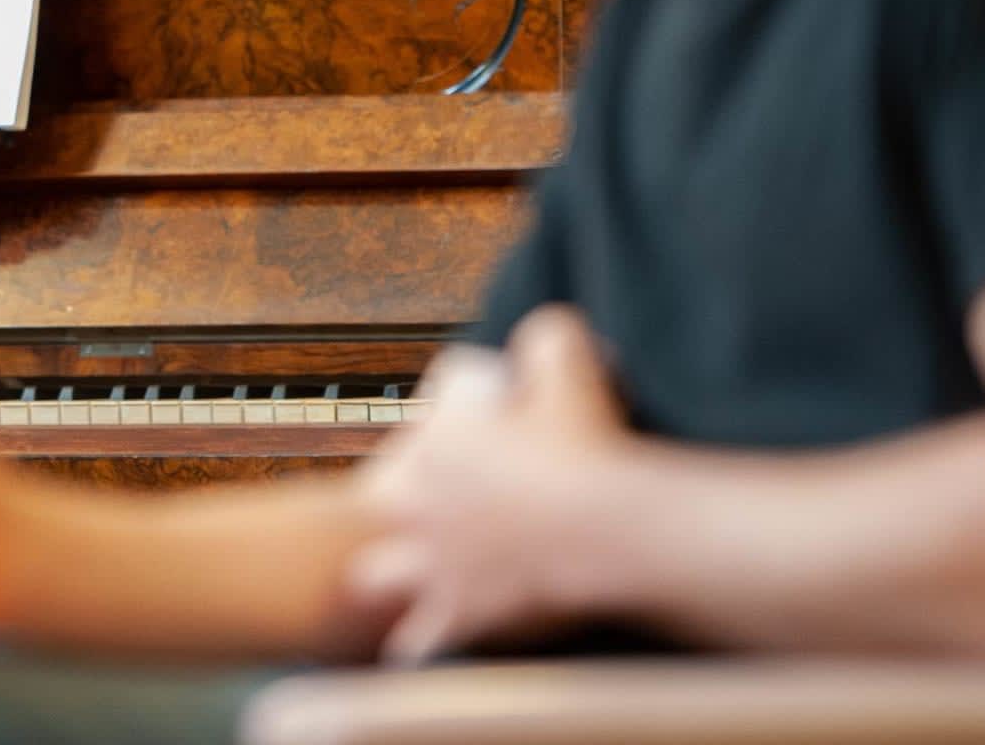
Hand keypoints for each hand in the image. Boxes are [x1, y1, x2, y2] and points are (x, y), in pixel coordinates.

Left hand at [347, 304, 629, 662]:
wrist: (606, 530)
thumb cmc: (589, 445)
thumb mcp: (568, 360)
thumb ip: (547, 337)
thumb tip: (544, 334)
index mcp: (437, 442)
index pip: (424, 424)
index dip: (448, 425)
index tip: (474, 438)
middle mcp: (419, 502)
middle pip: (385, 499)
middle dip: (397, 506)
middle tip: (419, 511)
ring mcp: (433, 562)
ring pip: (378, 574)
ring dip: (386, 577)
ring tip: (385, 582)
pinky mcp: (458, 614)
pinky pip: (419, 638)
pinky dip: (416, 643)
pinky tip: (411, 650)